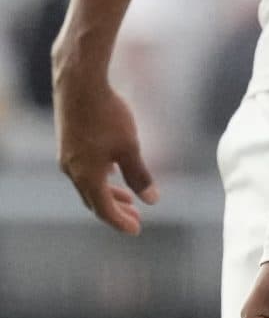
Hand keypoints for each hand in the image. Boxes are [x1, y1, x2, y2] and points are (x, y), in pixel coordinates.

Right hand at [53, 69, 156, 233]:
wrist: (80, 86)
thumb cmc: (107, 116)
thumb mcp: (129, 147)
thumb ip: (140, 175)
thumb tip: (152, 200)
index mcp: (87, 176)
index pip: (104, 209)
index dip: (120, 222)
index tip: (136, 230)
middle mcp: (73, 172)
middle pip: (95, 201)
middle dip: (116, 211)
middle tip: (136, 219)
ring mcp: (68, 159)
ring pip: (88, 186)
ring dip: (109, 195)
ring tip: (129, 200)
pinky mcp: (69, 146)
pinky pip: (85, 171)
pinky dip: (101, 179)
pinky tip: (113, 173)